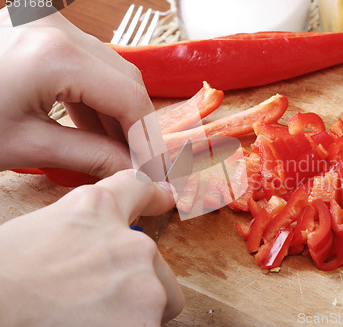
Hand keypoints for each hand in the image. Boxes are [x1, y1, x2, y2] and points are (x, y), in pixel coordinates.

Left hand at [0, 8, 154, 177]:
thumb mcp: (25, 146)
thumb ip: (89, 157)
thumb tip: (132, 171)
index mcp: (56, 56)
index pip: (130, 98)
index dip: (148, 139)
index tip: (155, 169)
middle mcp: (58, 29)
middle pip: (126, 79)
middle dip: (137, 126)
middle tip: (141, 163)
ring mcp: (48, 23)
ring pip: (110, 70)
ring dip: (118, 113)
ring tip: (121, 151)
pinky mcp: (39, 30)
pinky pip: (85, 64)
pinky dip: (95, 98)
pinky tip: (98, 128)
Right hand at [0, 170, 183, 325]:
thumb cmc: (4, 277)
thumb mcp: (42, 231)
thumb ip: (84, 231)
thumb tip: (96, 247)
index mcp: (97, 209)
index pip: (138, 189)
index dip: (154, 194)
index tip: (167, 196)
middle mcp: (130, 242)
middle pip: (154, 261)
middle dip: (135, 278)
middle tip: (98, 297)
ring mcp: (142, 282)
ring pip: (160, 299)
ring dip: (137, 309)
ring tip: (93, 320)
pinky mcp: (144, 320)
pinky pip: (151, 325)